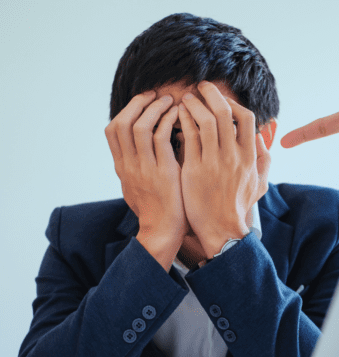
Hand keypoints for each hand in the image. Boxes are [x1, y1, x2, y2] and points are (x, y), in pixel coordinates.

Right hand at [104, 90, 189, 242]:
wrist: (163, 231)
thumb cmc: (156, 210)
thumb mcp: (136, 187)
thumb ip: (136, 167)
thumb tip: (140, 149)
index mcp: (121, 168)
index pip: (112, 130)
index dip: (126, 111)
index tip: (142, 103)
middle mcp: (128, 166)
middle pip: (122, 123)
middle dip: (138, 103)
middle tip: (156, 95)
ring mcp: (144, 168)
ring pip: (139, 126)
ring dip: (154, 108)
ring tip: (170, 101)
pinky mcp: (162, 172)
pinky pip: (161, 137)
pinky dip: (168, 121)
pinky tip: (180, 116)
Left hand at [177, 80, 270, 256]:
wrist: (221, 230)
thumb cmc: (238, 207)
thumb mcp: (260, 184)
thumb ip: (264, 159)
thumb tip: (260, 136)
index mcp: (250, 157)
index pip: (246, 118)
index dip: (233, 103)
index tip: (221, 100)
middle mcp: (233, 156)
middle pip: (225, 113)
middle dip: (211, 94)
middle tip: (200, 87)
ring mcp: (214, 163)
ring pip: (206, 121)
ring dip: (195, 104)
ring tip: (186, 99)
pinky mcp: (195, 170)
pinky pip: (189, 137)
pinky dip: (183, 122)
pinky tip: (178, 117)